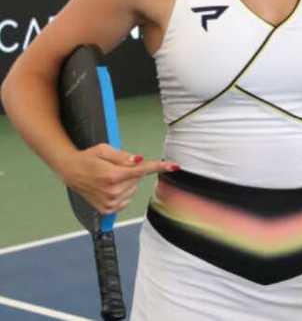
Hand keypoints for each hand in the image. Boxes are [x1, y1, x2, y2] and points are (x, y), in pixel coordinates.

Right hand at [59, 144, 178, 213]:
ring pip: (134, 189)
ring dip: (127, 182)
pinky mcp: (108, 209)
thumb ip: (123, 156)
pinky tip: (110, 187)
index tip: (174, 166)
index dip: (159, 167)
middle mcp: (112, 191)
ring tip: (109, 177)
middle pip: (138, 179)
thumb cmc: (87, 158)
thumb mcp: (104, 149)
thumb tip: (139, 160)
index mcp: (112, 175)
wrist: (70, 171)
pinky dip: (123, 192)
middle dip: (132, 171)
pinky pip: (127, 200)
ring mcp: (110, 202)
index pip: (142, 170)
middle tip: (115, 167)